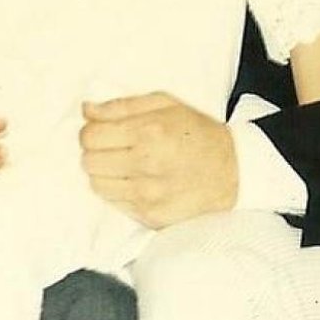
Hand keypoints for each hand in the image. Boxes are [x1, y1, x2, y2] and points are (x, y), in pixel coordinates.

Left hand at [79, 92, 237, 227]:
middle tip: (112, 145)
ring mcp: (148, 196)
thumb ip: (121, 105)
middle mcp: (146, 166)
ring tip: (123, 162)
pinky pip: (113, 202)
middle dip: (94, 150)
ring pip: (97, 184)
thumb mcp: (164, 103)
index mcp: (148, 132)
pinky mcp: (150, 217)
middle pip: (89, 161)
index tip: (99, 129)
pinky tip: (135, 179)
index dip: (89, 130)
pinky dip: (117, 189)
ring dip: (103, 171)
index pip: (90, 136)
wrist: (233, 172)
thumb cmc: (197, 132)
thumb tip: (86, 110)